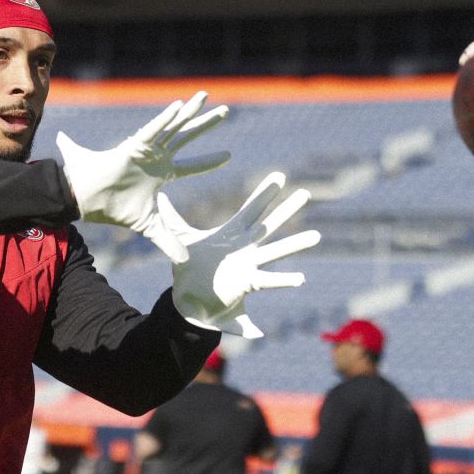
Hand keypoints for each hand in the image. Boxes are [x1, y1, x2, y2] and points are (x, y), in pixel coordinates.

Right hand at [57, 91, 229, 263]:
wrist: (89, 202)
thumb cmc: (115, 210)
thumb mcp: (150, 227)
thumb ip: (168, 241)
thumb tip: (185, 262)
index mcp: (162, 173)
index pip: (192, 166)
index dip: (209, 162)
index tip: (230, 157)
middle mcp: (157, 157)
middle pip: (187, 137)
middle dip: (206, 125)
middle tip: (227, 111)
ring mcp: (147, 150)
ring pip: (173, 127)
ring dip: (190, 112)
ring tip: (206, 96)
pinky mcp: (134, 146)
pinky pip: (153, 130)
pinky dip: (165, 119)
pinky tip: (180, 107)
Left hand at [159, 172, 319, 337]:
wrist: (191, 298)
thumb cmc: (190, 267)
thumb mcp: (181, 239)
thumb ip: (172, 217)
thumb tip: (158, 197)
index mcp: (232, 234)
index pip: (251, 209)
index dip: (264, 194)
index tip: (279, 176)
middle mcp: (246, 247)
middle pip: (269, 224)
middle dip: (286, 209)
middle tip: (305, 193)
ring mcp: (250, 264)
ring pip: (276, 251)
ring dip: (295, 244)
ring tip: (315, 236)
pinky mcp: (248, 284)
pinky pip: (269, 281)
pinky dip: (284, 280)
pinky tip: (300, 278)